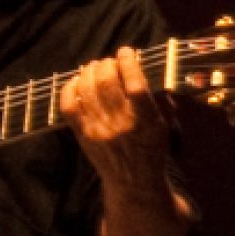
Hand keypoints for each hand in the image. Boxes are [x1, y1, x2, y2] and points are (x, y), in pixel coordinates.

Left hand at [59, 48, 173, 190]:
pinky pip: (69, 107)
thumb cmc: (152, 151)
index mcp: (146, 122)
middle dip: (107, 64)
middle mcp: (121, 125)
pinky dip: (69, 89)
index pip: (135, 85)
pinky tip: (76, 81)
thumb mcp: (165, 127)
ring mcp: (99, 131)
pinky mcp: (83, 136)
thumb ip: (161, 101)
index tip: (127, 51)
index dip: (128, 63)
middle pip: (107, 83)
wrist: (133, 183)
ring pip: (87, 90)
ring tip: (95, 67)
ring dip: (90, 72)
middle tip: (110, 61)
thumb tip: (151, 73)